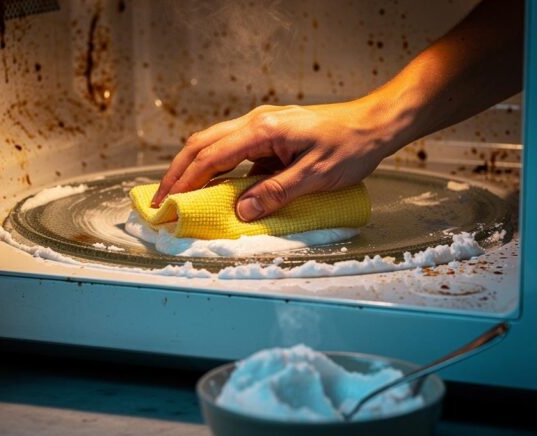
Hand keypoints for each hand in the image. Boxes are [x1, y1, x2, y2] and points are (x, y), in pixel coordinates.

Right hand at [151, 101, 404, 220]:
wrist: (375, 123)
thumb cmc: (350, 146)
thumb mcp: (315, 176)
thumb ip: (276, 194)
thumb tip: (241, 213)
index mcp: (263, 129)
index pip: (211, 156)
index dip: (185, 181)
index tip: (167, 203)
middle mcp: (256, 122)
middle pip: (202, 144)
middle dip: (178, 173)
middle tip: (161, 201)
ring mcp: (261, 126)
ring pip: (214, 145)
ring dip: (193, 169)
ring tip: (178, 195)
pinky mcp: (269, 135)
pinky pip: (233, 152)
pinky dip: (217, 169)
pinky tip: (215, 189)